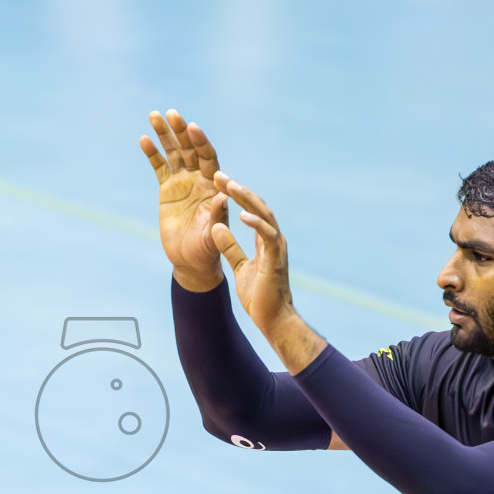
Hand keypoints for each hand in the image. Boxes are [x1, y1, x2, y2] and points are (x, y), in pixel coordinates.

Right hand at [140, 109, 226, 291]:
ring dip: (164, 135)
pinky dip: (152, 154)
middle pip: (189, 149)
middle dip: (180, 131)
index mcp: (213, 185)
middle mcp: (199, 179)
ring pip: (173, 153)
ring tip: (154, 116)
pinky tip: (144, 139)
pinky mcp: (167, 190)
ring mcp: (182, 182)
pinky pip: (159, 168)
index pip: (208, 157)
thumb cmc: (208, 248)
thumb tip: (222, 196)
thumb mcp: (216, 233)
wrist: (191, 260)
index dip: (201, 142)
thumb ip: (218, 215)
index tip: (193, 128)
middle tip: (172, 114)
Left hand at [209, 173, 293, 332]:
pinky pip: (267, 235)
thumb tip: (217, 228)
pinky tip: (242, 213)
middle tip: (218, 174)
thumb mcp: (239, 266)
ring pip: (263, 214)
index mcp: (264, 240)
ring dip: (246, 198)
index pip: (249, 210)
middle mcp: (273, 239)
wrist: (273, 319)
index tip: (217, 182)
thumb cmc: (259, 296)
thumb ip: (230, 247)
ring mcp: (276, 247)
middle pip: (256, 206)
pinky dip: (256, 223)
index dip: (234, 195)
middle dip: (238, 189)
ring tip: (229, 185)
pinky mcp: (276, 258)